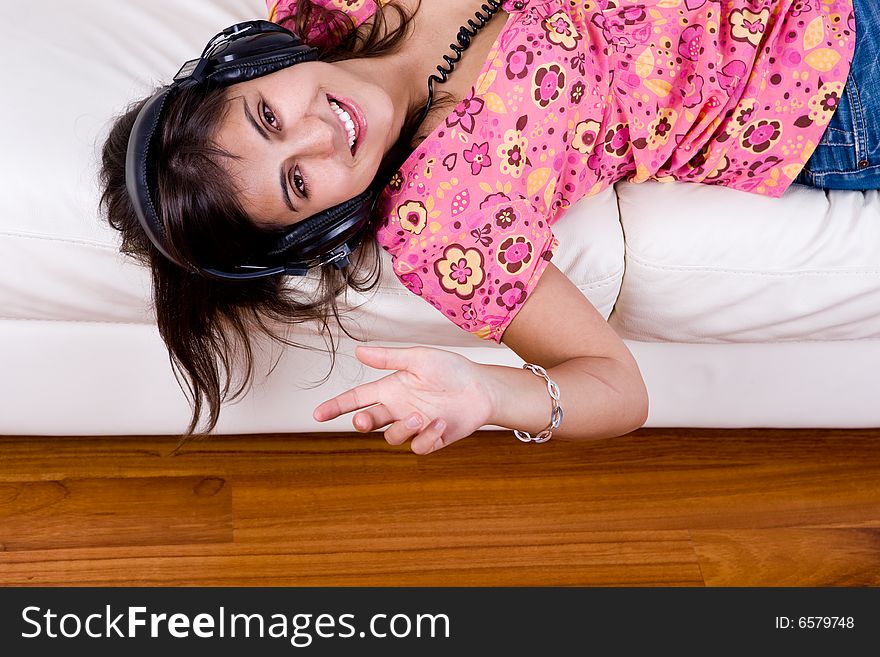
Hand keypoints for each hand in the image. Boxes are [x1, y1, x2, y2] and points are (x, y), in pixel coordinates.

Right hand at [312, 345, 493, 453]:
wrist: (482, 388)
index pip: (357, 399)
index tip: (318, 414)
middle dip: (362, 423)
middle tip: (363, 421)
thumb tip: (358, 351)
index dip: (337, 406)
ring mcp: (414, 425)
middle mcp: (399, 408)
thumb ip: (389, 358)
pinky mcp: (431, 439)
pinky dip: (428, 437)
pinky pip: (418, 447)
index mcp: (391, 388)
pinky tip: (441, 423)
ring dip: (404, 428)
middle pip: (369, 421)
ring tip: (423, 416)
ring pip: (393, 437)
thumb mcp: (419, 358)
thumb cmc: (452, 369)